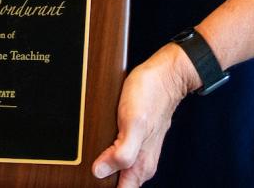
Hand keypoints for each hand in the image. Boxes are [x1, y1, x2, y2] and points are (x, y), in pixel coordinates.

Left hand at [91, 43, 197, 185]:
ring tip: (93, 158)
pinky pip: (120, 157)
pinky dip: (108, 156)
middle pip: (118, 184)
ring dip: (105, 168)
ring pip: (119, 172)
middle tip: (88, 167)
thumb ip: (120, 152)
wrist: (165, 76)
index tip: (91, 178)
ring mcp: (139, 152)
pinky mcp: (135, 139)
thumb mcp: (132, 122)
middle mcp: (141, 163)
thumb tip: (99, 171)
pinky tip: (101, 148)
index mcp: (140, 166)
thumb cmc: (151, 95)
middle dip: (102, 180)